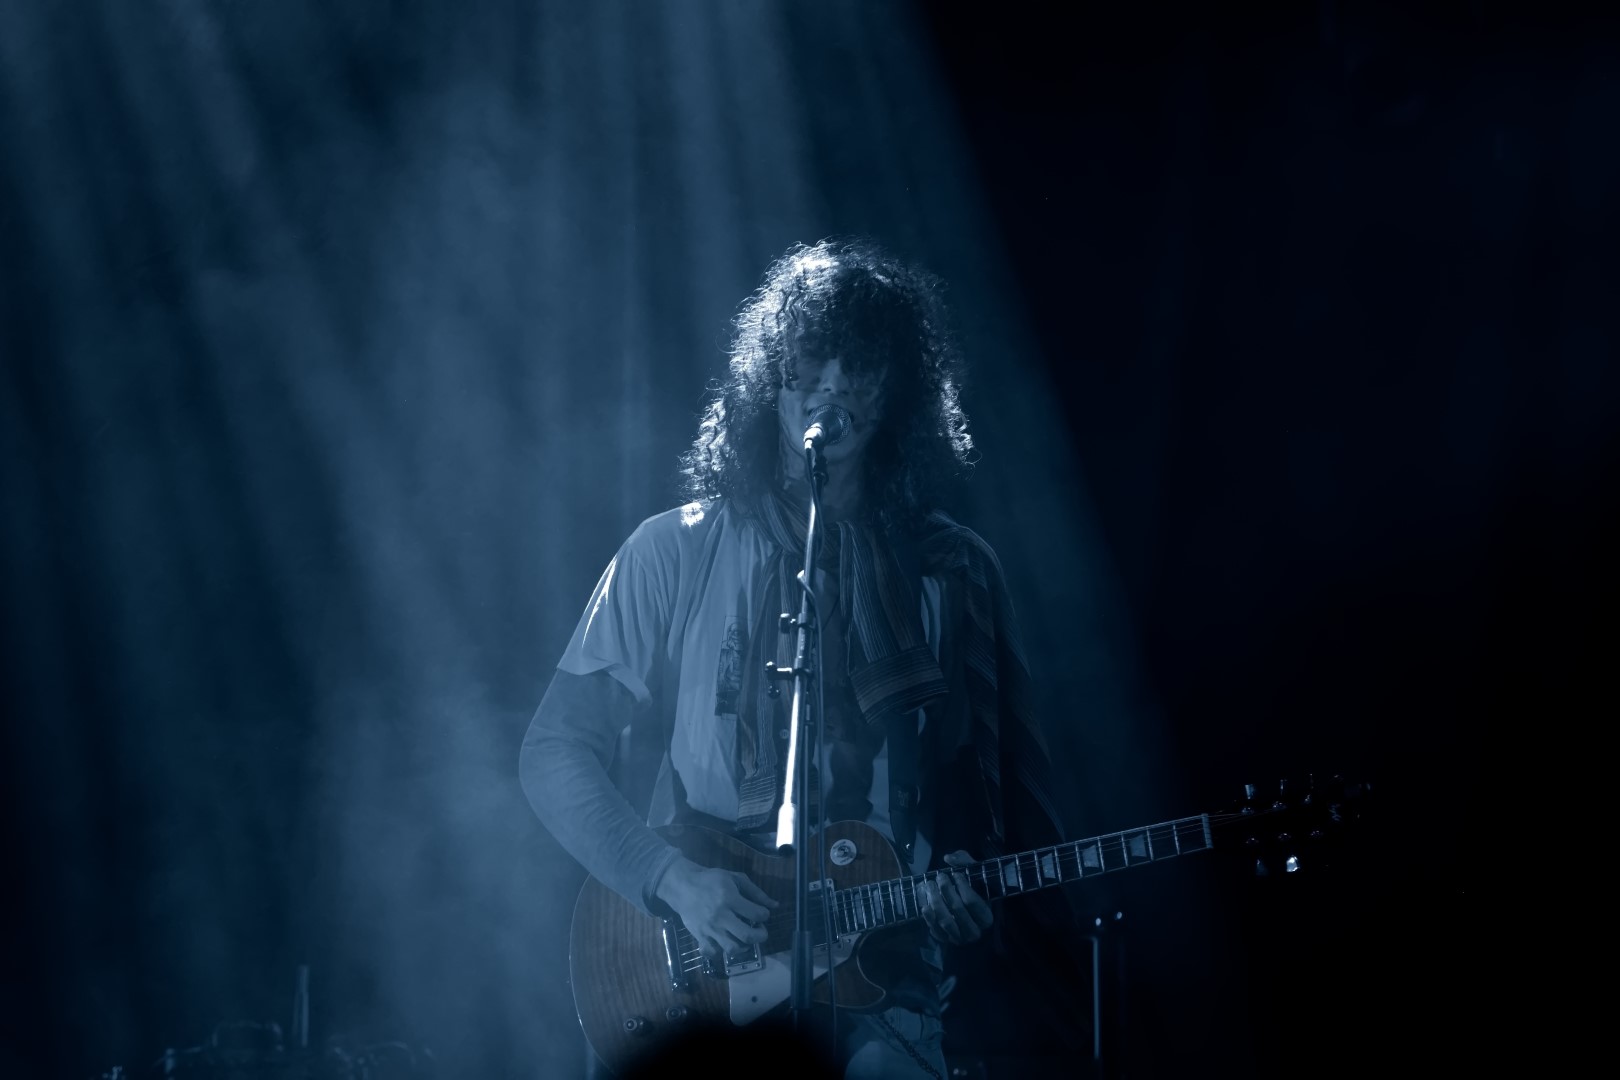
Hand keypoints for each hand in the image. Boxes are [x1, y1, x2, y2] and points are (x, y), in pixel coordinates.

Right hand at [655, 856, 778, 958]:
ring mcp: (709, 928)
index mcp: (729, 898)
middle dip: (760, 936)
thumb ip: (756, 892)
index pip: (757, 914)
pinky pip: (712, 953)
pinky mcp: (699, 936)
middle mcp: (720, 916)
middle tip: (760, 931)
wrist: (682, 886)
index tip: (762, 914)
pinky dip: (720, 952)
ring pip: (732, 948)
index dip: (765, 915)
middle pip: (747, 936)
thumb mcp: (734, 878)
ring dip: (743, 946)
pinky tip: (724, 943)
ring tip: (744, 938)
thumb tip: (775, 905)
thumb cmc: (711, 880)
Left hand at [920, 851, 993, 944]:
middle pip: (957, 909)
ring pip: (946, 920)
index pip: (972, 901)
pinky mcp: (945, 940)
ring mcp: (959, 938)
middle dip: (946, 890)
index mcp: (986, 918)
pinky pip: (935, 931)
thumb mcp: (975, 876)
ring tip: (930, 886)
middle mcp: (974, 931)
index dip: (962, 886)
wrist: (967, 913)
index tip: (955, 875)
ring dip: (936, 901)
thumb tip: (948, 858)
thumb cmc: (973, 892)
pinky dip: (929, 918)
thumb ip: (965, 862)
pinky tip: (925, 905)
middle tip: (940, 877)